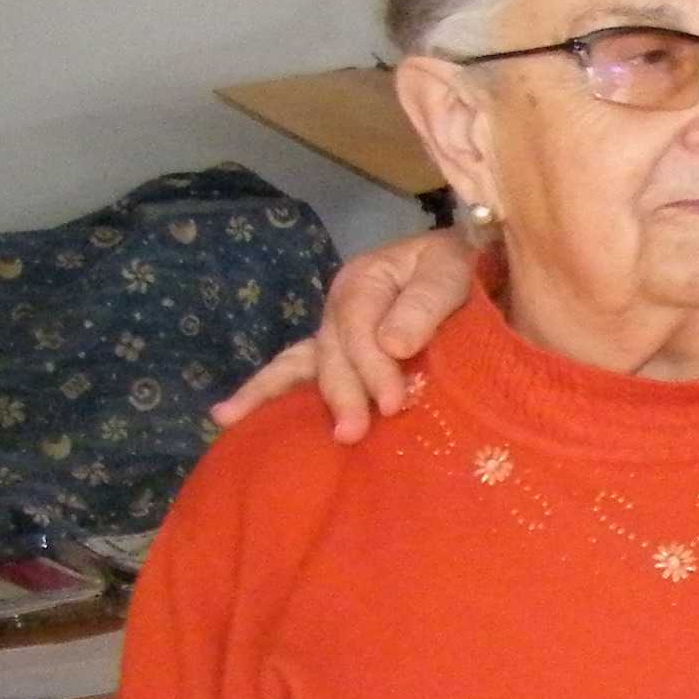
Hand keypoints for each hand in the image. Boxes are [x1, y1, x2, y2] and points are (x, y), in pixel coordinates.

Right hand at [209, 227, 484, 438]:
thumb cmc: (460, 268)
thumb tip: (393, 345)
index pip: (359, 326)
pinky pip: (296, 371)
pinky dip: (266, 391)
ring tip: (234, 419)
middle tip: (352, 433)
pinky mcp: (339, 355)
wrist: (470, 265)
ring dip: (273, 393)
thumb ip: (425, 303)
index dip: (372, 366)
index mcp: (364, 281)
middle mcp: (339, 307)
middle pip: (330, 351)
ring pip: (299, 362)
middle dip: (340, 393)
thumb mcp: (450, 271)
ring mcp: (333, 331)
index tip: (392, 404)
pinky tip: (228, 416)